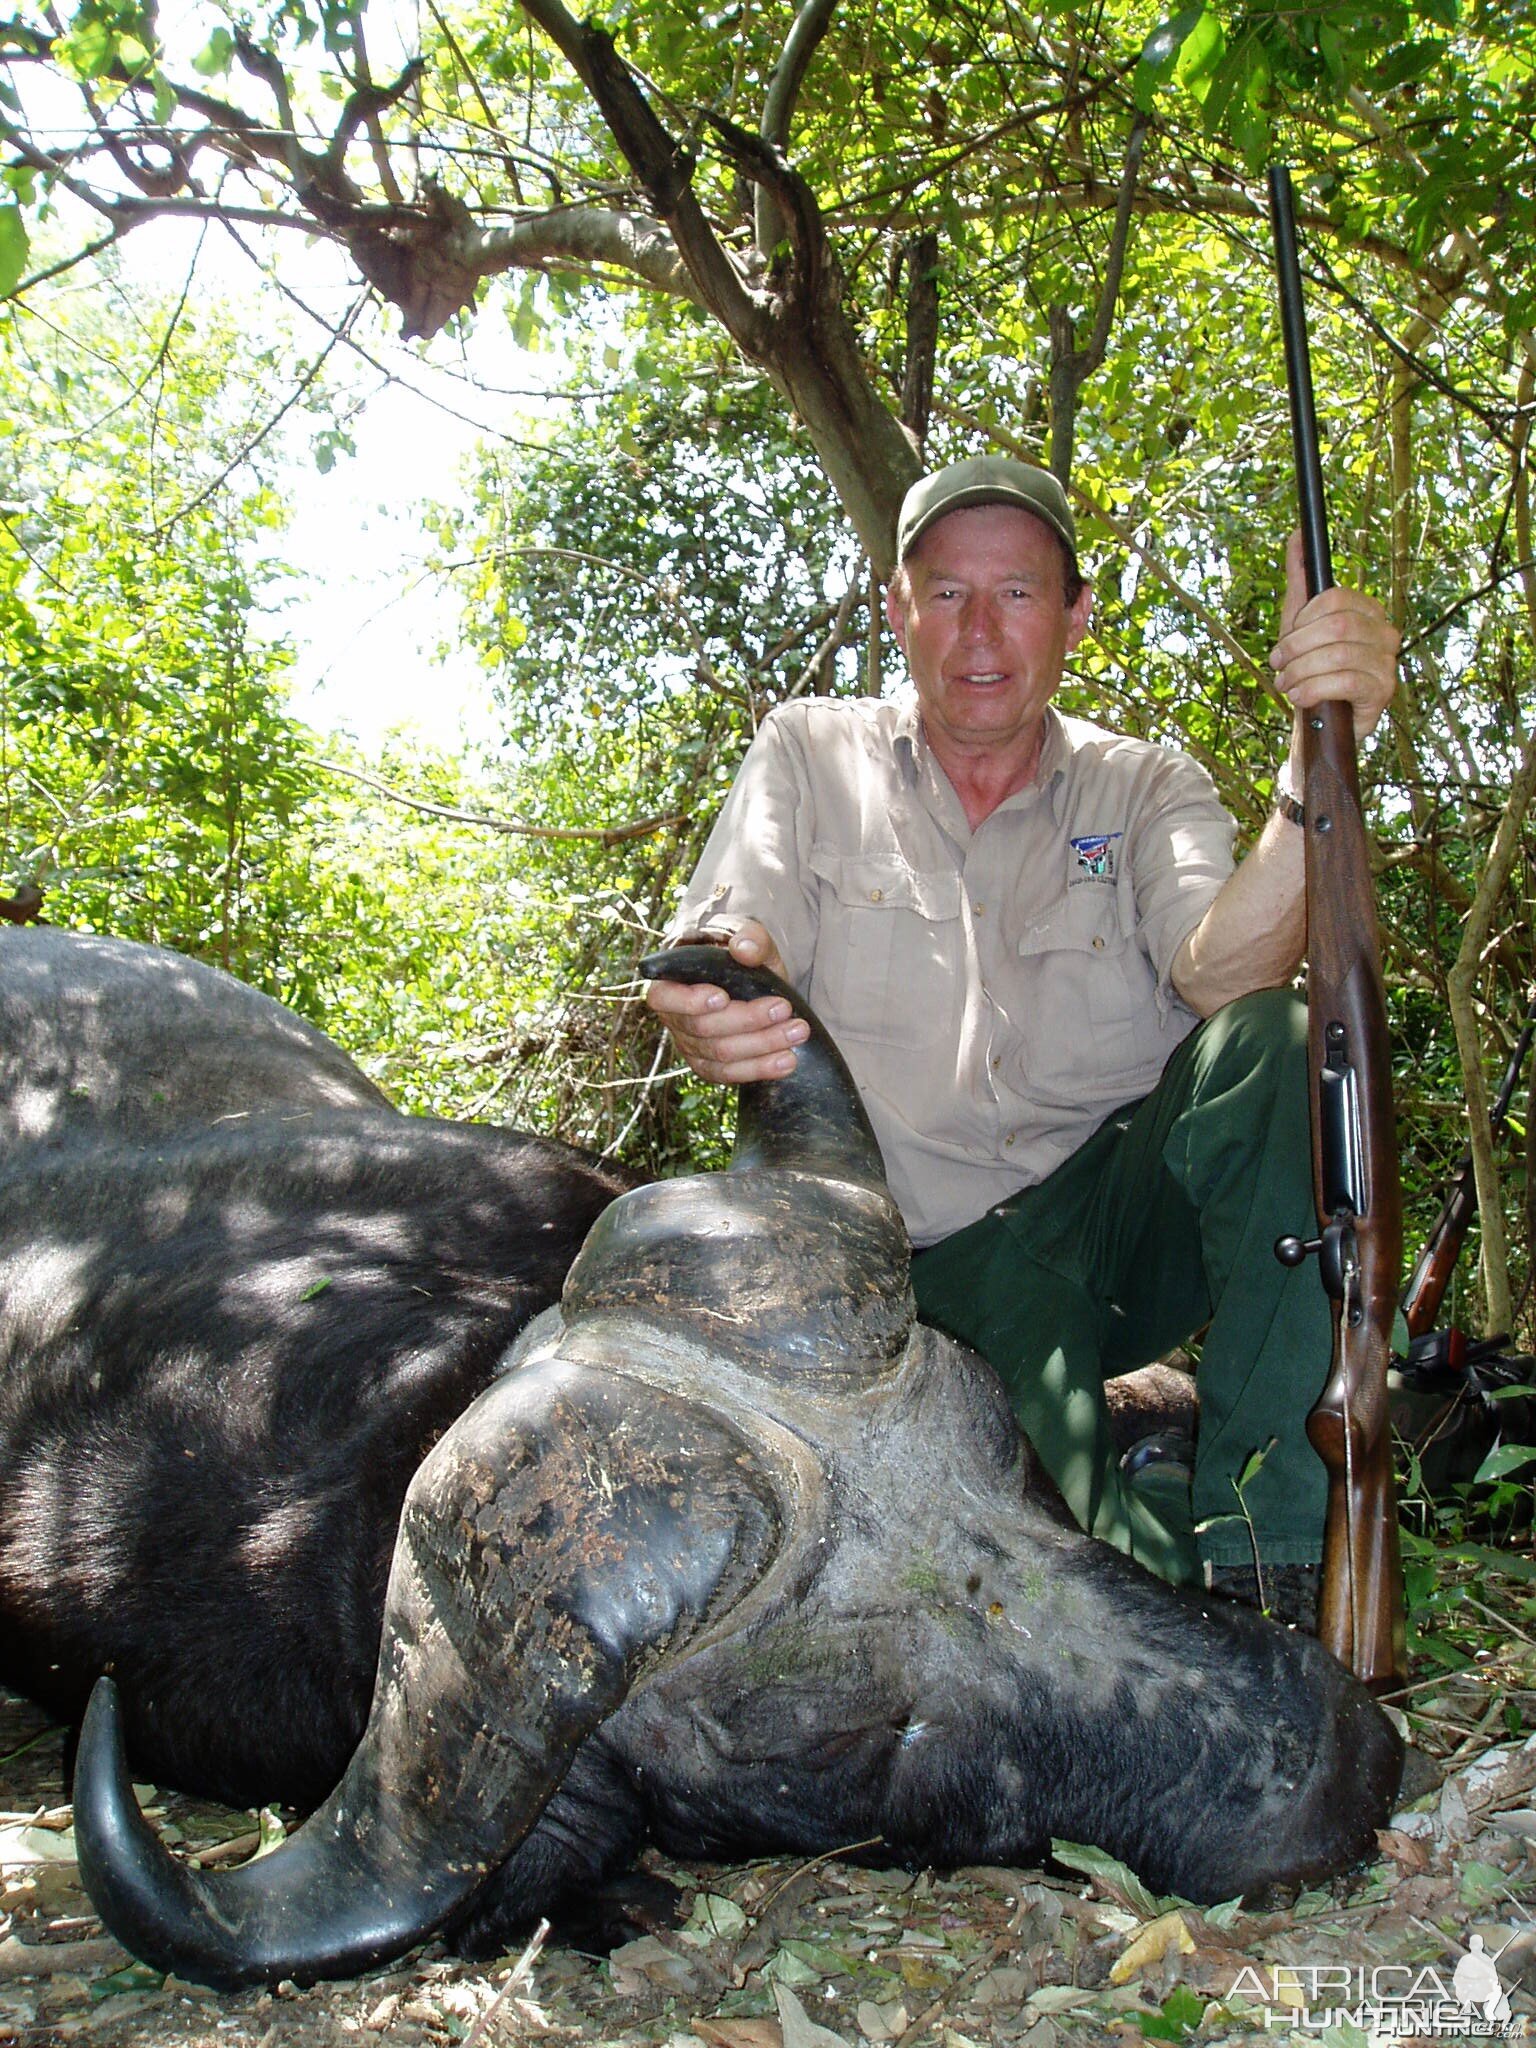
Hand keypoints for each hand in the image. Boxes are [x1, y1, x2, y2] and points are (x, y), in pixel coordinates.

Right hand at [645, 920, 808, 1084]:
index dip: (689, 1001)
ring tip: (798, 1031)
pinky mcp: (710, 1065)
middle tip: (784, 1008)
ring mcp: (690, 1044)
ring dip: (762, 1045)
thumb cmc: (741, 949)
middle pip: (702, 1028)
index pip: (663, 997)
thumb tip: (744, 949)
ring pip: (721, 1055)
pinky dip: (761, 1069)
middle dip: (747, 1020)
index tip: (723, 997)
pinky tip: (788, 1061)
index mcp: (670, 980)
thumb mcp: (748, 934)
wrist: (752, 975)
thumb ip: (748, 937)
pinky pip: (731, 1074)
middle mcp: (674, 1017)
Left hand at [1269, 529, 1399, 746]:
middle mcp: (1385, 633)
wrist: (1319, 722)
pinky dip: (1313, 688)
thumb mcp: (1299, 621)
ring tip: (1286, 684)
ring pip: (1338, 654)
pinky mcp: (1383, 691)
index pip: (1335, 598)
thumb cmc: (1311, 667)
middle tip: (1278, 665)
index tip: (1283, 641)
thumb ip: (1300, 579)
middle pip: (1336, 625)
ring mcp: (1388, 662)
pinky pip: (1345, 680)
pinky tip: (1300, 697)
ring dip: (1300, 670)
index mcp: (1368, 611)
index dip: (1302, 620)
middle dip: (1296, 647)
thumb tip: (1296, 535)